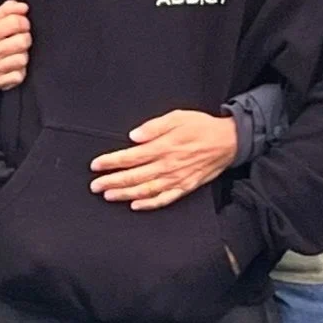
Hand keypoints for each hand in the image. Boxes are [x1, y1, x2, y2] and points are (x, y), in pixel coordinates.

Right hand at [0, 0, 29, 89]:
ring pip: (22, 58)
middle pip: (22, 40)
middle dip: (25, 39)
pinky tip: (11, 69)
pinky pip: (19, 76)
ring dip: (22, 56)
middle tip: (20, 40)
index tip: (22, 25)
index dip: (24, 21)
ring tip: (14, 55)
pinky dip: (18, 73)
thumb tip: (23, 7)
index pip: (15, 21)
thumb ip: (7, 10)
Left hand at [90, 110, 237, 210]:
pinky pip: (164, 199)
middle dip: (112, 181)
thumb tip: (134, 136)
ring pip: (146, 190)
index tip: (96, 166)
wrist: (228, 141)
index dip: (111, 162)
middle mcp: (168, 165)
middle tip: (95, 186)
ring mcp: (176, 179)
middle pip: (134, 177)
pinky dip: (149, 204)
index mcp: (163, 147)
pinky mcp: (185, 187)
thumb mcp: (177, 117)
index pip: (130, 157)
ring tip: (109, 195)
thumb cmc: (201, 127)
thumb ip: (154, 127)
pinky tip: (136, 205)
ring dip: (125, 194)